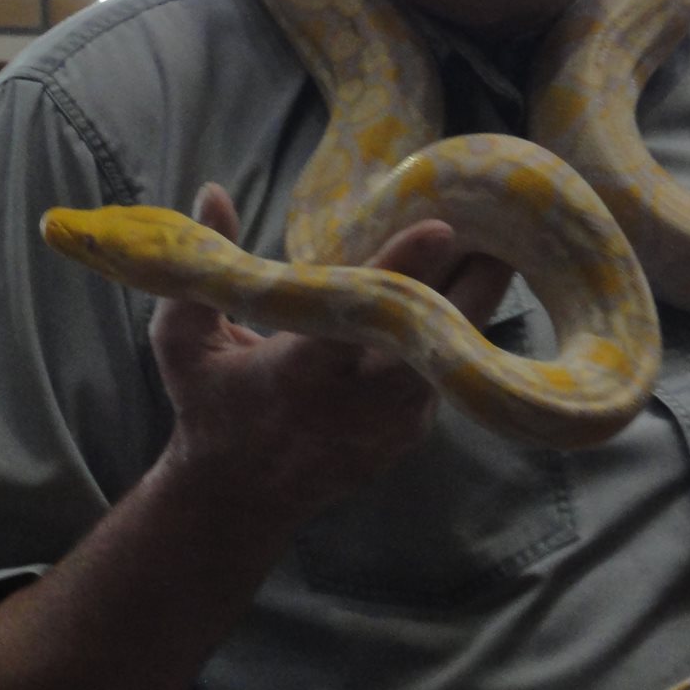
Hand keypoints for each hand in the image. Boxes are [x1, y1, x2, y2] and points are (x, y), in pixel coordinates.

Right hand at [149, 183, 511, 529]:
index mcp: (296, 374)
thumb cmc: (208, 405)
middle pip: (432, 339)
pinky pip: (447, 375)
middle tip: (506, 225)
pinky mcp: (411, 434)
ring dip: (479, 303)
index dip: (399, 270)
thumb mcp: (182, 341)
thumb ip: (202, 268)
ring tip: (504, 244)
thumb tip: (214, 190)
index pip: (355, 317)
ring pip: (452, 356)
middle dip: (474, 284)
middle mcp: (354, 403)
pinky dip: (463, 333)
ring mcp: (391, 425)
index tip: (441, 227)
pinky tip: (477, 288)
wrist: (238, 499)